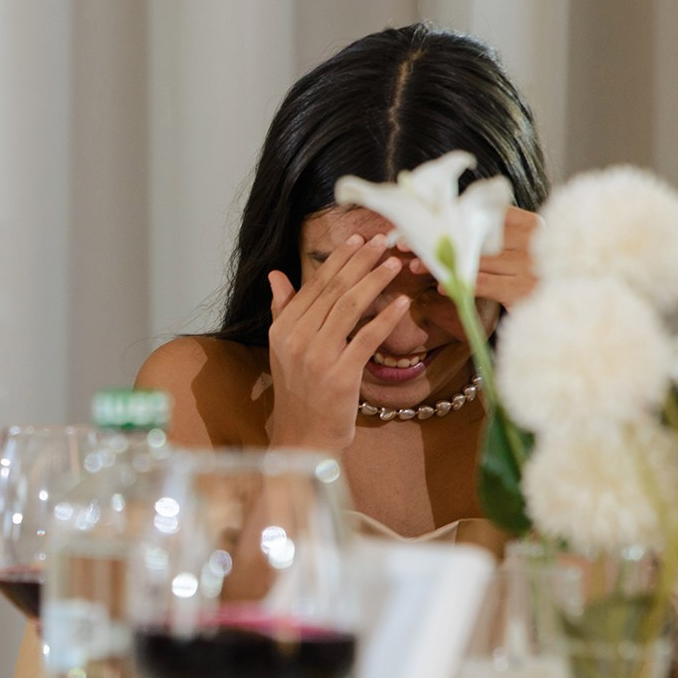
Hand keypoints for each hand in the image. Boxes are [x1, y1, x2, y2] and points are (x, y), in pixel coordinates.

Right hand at [265, 234, 410, 451]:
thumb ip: (283, 310)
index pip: (314, 286)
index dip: (338, 260)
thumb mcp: (283, 349)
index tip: (358, 240)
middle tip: (382, 242)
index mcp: (283, 329)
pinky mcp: (340, 376)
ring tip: (394, 264)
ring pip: (350, 308)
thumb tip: (276, 275)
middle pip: (333, 291)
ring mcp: (317, 357)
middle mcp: (296, 339)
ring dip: (375, 282)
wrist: (303, 437)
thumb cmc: (298, 392)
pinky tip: (402, 303)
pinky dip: (386, 319)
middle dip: (360, 263)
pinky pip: (366, 339)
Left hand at [402, 209, 537, 308]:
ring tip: (416, 266)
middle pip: (476, 237)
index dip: (453, 215)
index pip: (488, 212)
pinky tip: (442, 286)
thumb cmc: (531, 273)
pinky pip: (483, 284)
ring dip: (442, 264)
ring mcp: (529, 266)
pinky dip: (461, 284)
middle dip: (439, 240)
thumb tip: (443, 222)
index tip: (423, 219)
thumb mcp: (517, 247)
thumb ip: (491, 233)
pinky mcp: (523, 291)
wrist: (561, 309)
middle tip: (408, 244)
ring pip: (475, 260)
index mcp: (531, 224)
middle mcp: (533, 242)